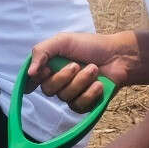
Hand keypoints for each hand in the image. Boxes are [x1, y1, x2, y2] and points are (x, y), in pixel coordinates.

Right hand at [28, 31, 147, 108]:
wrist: (118, 56)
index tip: (46, 71)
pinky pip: (78, 106)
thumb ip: (42, 51)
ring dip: (81, 81)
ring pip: (65, 97)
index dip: (34, 80)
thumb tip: (30, 72)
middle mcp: (57, 82)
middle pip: (48, 90)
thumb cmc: (91, 46)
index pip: (31, 80)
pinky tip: (99, 84)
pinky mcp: (84, 104)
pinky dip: (90, 94)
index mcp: (49, 66)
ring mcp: (70, 94)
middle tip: (77, 65)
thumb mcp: (63, 41)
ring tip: (94, 69)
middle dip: (64, 77)